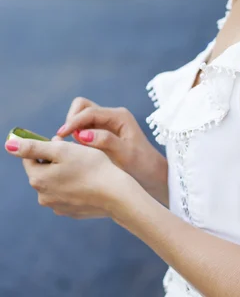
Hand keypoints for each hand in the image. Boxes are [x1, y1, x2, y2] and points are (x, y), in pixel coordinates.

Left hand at [4, 135, 127, 218]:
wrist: (116, 194)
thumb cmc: (91, 166)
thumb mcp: (62, 150)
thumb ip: (33, 147)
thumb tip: (9, 144)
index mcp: (38, 179)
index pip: (30, 157)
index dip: (46, 145)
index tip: (63, 141)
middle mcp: (43, 196)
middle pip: (43, 170)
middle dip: (56, 159)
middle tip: (77, 152)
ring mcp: (57, 206)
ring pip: (56, 182)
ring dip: (65, 172)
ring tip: (85, 166)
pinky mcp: (71, 212)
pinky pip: (68, 193)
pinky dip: (75, 185)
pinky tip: (89, 181)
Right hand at [56, 97, 166, 200]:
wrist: (152, 175)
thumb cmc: (141, 165)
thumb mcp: (125, 154)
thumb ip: (105, 142)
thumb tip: (82, 134)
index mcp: (119, 116)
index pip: (90, 111)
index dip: (73, 122)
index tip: (60, 135)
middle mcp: (112, 116)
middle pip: (83, 107)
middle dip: (72, 120)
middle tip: (65, 140)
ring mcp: (107, 124)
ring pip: (82, 117)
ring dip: (73, 128)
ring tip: (69, 147)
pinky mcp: (102, 133)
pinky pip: (84, 128)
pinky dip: (76, 136)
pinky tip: (75, 151)